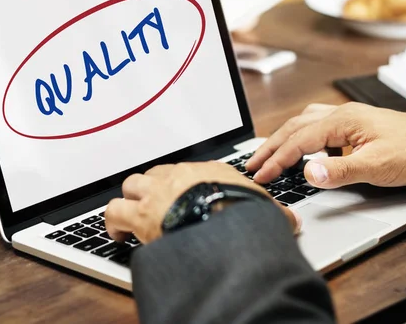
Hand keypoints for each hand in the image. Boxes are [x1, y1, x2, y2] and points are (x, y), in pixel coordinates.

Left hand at [105, 161, 299, 243]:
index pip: (189, 171)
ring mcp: (158, 193)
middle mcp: (179, 176)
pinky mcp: (140, 214)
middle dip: (153, 187)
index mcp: (208, 171)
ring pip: (131, 184)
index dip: (183, 184)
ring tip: (131, 215)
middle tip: (155, 203)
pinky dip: (113, 222)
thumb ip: (275, 213)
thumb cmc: (244, 215)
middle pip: (157, 173)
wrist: (225, 225)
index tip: (183, 195)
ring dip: (130, 199)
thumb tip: (292, 221)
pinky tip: (118, 234)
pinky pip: (114, 211)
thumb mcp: (265, 211)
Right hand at [246, 102, 405, 188]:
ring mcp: (348, 118)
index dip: (276, 160)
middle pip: (294, 127)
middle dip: (270, 147)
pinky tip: (303, 145)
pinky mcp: (354, 125)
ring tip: (268, 154)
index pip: (298, 141)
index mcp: (343, 121)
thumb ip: (340, 170)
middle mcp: (341, 114)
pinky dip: (301, 135)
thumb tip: (307, 172)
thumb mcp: (377, 166)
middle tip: (252, 165)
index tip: (260, 176)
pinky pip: (317, 125)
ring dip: (283, 138)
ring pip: (304, 123)